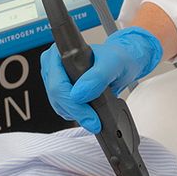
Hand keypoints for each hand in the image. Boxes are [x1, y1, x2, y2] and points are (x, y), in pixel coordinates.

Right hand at [40, 27, 162, 131]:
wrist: (122, 64)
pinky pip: (64, 108)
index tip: (90, 115)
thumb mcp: (113, 64)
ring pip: (59, 105)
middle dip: (77, 112)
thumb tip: (78, 94)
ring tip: (95, 114)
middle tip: (95, 122)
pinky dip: (77, 114)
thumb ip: (97, 77)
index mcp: (60, 53)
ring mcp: (56, 79)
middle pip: (57, 96)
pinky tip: (90, 111)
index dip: (71, 102)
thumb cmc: (117, 59)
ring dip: (77, 114)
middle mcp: (54, 65)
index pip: (57, 83)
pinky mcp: (61, 90)